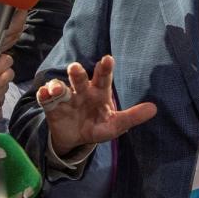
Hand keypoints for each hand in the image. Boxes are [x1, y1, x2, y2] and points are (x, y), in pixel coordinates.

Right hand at [39, 55, 156, 156]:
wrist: (75, 138)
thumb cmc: (97, 125)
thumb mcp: (115, 125)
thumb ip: (132, 117)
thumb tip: (154, 109)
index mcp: (99, 93)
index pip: (103, 78)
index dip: (105, 69)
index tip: (107, 59)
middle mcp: (82, 91)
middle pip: (79, 79)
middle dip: (77, 73)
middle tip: (75, 68)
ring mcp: (66, 98)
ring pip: (60, 87)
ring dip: (57, 86)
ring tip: (57, 89)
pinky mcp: (51, 106)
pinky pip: (45, 99)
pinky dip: (44, 96)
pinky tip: (44, 95)